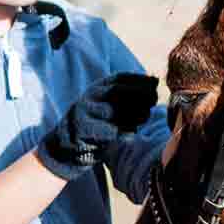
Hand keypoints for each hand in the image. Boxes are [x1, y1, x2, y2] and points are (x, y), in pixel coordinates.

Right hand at [37, 72, 158, 178]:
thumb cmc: (99, 123)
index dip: (141, 80)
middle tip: (154, 101)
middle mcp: (91, 96)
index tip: (156, 84)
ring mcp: (85, 111)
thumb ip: (131, 94)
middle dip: (140, 95)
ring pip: (114, 110)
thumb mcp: (112, 104)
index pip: (121, 78)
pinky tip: (131, 135)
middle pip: (118, 91)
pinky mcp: (82, 129)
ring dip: (134, 115)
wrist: (67, 145)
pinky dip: (122, 133)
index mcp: (99, 87)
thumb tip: (155, 82)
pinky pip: (107, 130)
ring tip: (144, 118)